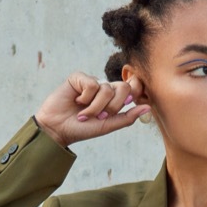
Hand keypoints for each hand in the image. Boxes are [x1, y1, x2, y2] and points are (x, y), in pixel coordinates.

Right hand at [35, 72, 149, 147]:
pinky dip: (85, 98)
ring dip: (95, 107)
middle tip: (100, 116)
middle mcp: (104, 88)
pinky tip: (76, 102)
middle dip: (112, 107)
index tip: (129, 102)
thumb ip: (127, 117)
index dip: (135, 92)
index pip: (132, 88)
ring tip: (83, 114)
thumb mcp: (107, 126)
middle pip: (123, 88)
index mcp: (114, 99)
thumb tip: (147, 108)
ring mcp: (92, 82)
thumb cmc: (82, 129)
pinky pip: (92, 84)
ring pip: (106, 89)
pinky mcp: (79, 77)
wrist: (58, 129)